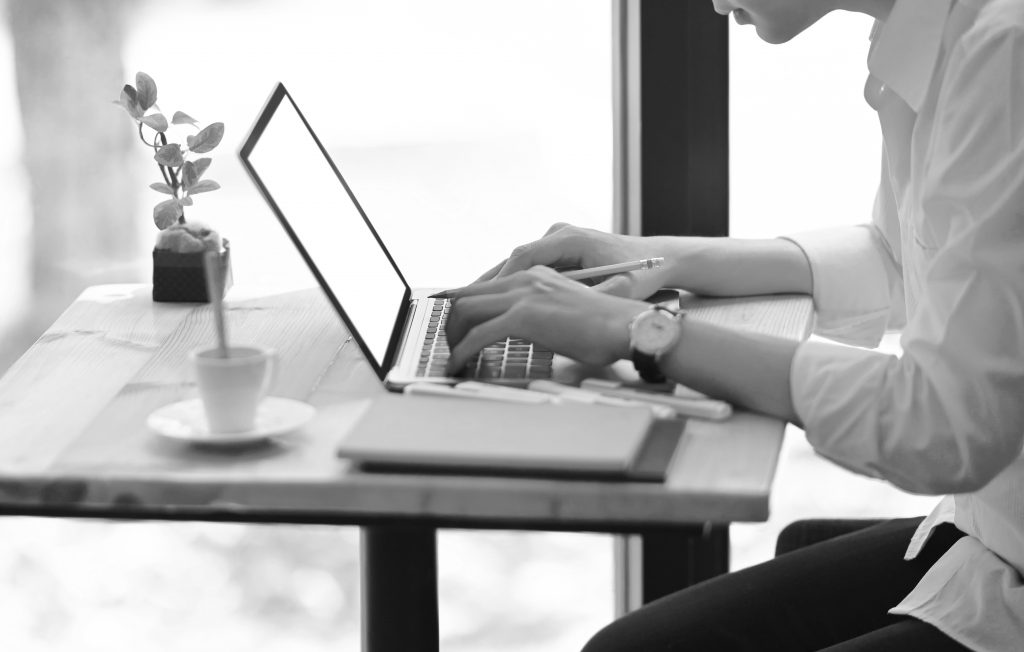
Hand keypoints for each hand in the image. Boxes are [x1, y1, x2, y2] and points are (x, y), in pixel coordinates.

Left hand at [444, 266, 649, 373]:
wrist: (625, 326)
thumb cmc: (605, 327)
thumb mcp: (565, 312)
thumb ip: (541, 314)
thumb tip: (524, 330)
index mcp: (536, 275)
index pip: (485, 286)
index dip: (464, 306)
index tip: (455, 324)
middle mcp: (526, 279)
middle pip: (468, 295)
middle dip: (452, 321)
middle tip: (449, 343)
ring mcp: (523, 295)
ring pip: (466, 311)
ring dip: (453, 336)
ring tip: (452, 357)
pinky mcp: (524, 316)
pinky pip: (479, 335)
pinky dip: (462, 351)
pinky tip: (458, 364)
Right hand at [477, 223, 675, 299]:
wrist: (659, 257)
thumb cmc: (642, 274)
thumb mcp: (619, 289)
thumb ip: (591, 298)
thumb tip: (567, 316)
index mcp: (572, 238)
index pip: (526, 255)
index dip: (503, 278)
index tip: (484, 299)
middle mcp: (560, 234)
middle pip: (514, 257)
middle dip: (488, 282)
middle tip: (462, 303)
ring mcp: (557, 239)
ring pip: (516, 262)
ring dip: (494, 283)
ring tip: (467, 303)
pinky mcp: (557, 249)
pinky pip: (526, 266)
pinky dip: (509, 282)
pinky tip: (491, 300)